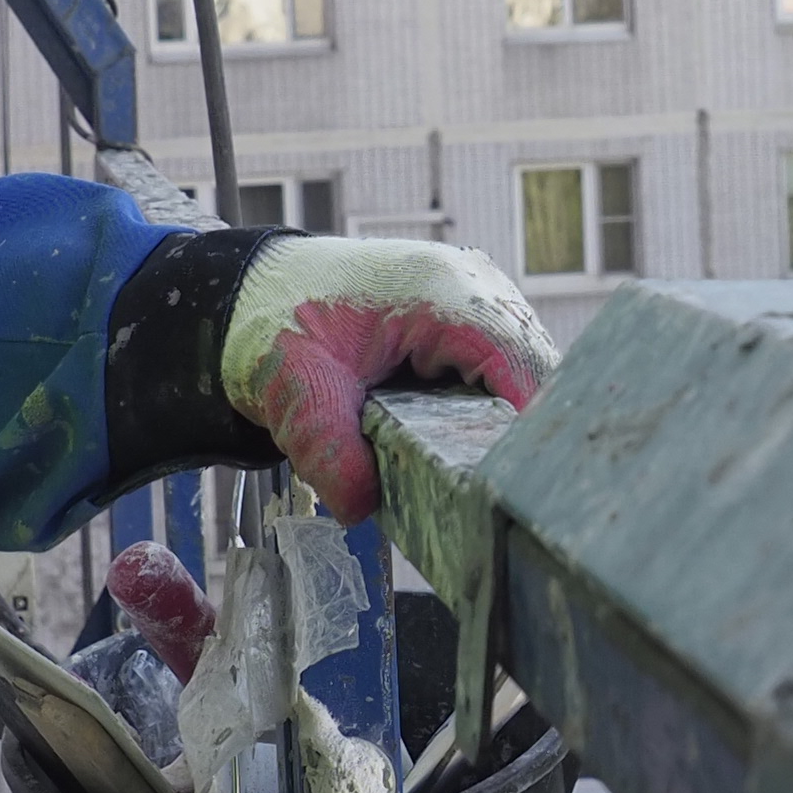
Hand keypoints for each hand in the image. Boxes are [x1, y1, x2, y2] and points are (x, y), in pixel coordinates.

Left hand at [219, 239, 557, 524]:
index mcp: (442, 291)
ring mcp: (479, 297)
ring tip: (478, 478)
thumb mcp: (296, 392)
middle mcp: (475, 284)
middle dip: (517, 437)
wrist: (256, 295)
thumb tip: (363, 508)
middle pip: (536, 374)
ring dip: (505, 425)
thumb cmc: (276, 326)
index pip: (520, 366)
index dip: (522, 434)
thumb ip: (329, 452)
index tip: (506, 491)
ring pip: (527, 373)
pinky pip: (505, 370)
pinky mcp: (472, 319)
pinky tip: (464, 447)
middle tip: (492, 500)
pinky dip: (490, 411)